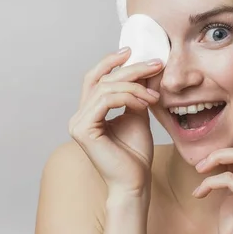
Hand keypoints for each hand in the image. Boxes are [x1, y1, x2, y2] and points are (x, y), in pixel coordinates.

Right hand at [68, 47, 162, 198]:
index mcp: (88, 112)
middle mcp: (78, 116)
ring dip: (135, 87)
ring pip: (106, 88)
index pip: (95, 78)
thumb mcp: (139, 113)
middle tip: (155, 65)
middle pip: (101, 79)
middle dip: (130, 69)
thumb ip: (138, 92)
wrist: (135, 182)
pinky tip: (144, 104)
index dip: (110, 62)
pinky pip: (106, 100)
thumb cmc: (135, 154)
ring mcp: (78, 123)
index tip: (132, 51)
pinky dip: (129, 97)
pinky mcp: (83, 129)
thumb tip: (148, 67)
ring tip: (153, 97)